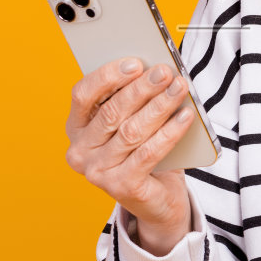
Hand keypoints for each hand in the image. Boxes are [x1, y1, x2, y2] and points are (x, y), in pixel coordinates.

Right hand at [65, 58, 196, 239]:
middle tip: (165, 72)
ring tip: (179, 88)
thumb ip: (131, 100)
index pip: (82, 95)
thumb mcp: (130, 121)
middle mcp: (80, 152)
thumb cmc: (140, 150)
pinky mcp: (121, 187)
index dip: (108, 76)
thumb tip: (152, 71)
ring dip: (159, 106)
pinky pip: (149, 153)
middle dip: (142, 89)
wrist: (156, 198)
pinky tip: (185, 116)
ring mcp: (98, 172)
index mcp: (75, 128)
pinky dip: (170, 132)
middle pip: (111, 112)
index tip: (135, 63)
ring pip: (132, 131)